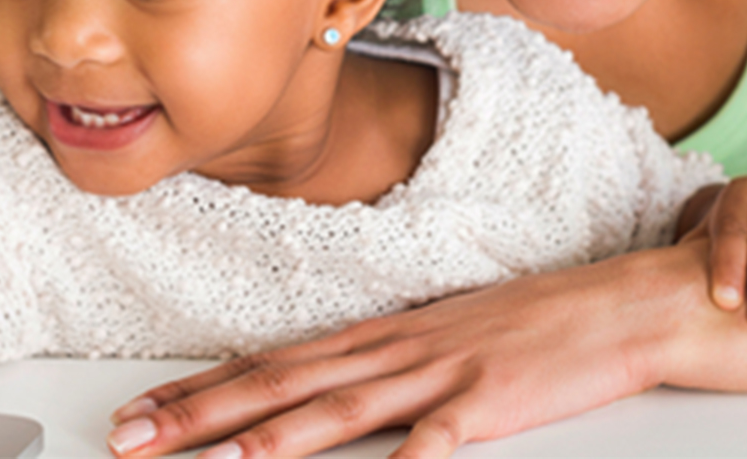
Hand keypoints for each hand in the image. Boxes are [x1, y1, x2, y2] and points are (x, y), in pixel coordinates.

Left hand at [104, 244, 708, 458]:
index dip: (194, 388)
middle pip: (279, 383)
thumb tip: (307, 393)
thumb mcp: (433, 340)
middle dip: (198, 415)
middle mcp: (391, 349)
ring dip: (277, 438)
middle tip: (129, 439)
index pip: (264, 362)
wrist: (616, 307)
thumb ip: (371, 370)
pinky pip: (438, 437)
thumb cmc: (526, 327)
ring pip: (341, 407)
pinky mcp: (491, 402)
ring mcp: (439, 374)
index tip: (134, 411)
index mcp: (374, 337)